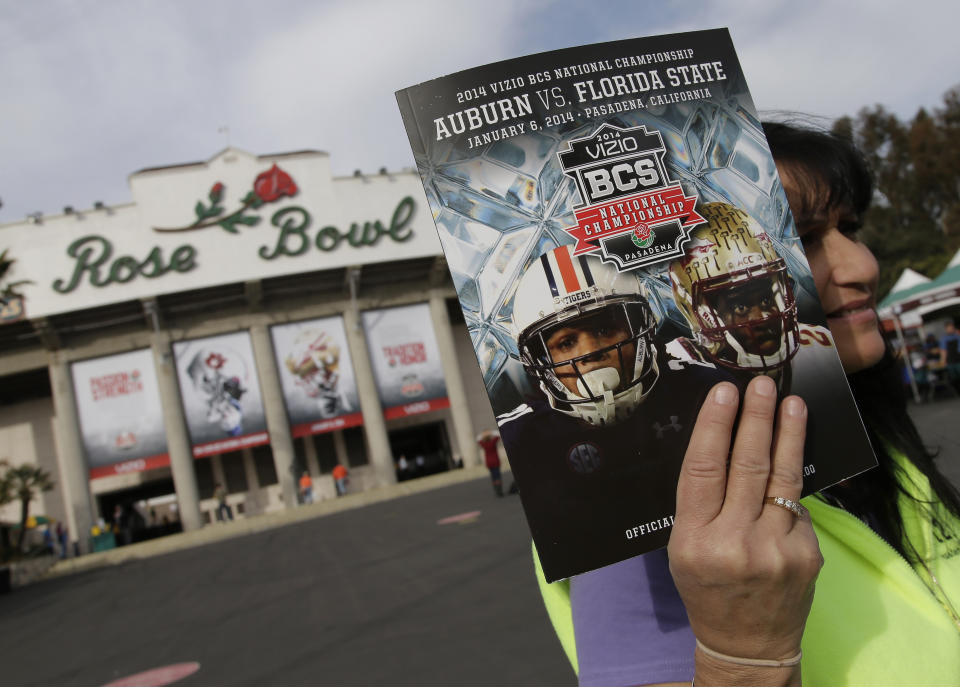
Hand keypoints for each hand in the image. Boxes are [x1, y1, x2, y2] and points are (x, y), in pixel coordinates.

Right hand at [667, 376, 822, 662]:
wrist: (747, 641)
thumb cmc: (706, 587)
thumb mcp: (683, 548)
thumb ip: (701, 502)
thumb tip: (722, 441)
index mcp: (694, 540)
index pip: (704, 470)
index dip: (715, 426)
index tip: (724, 393)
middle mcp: (735, 543)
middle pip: (748, 466)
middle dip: (756, 419)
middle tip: (760, 384)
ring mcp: (776, 549)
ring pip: (782, 478)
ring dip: (788, 434)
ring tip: (790, 402)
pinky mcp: (807, 555)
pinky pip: (797, 505)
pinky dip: (791, 482)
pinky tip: (791, 459)